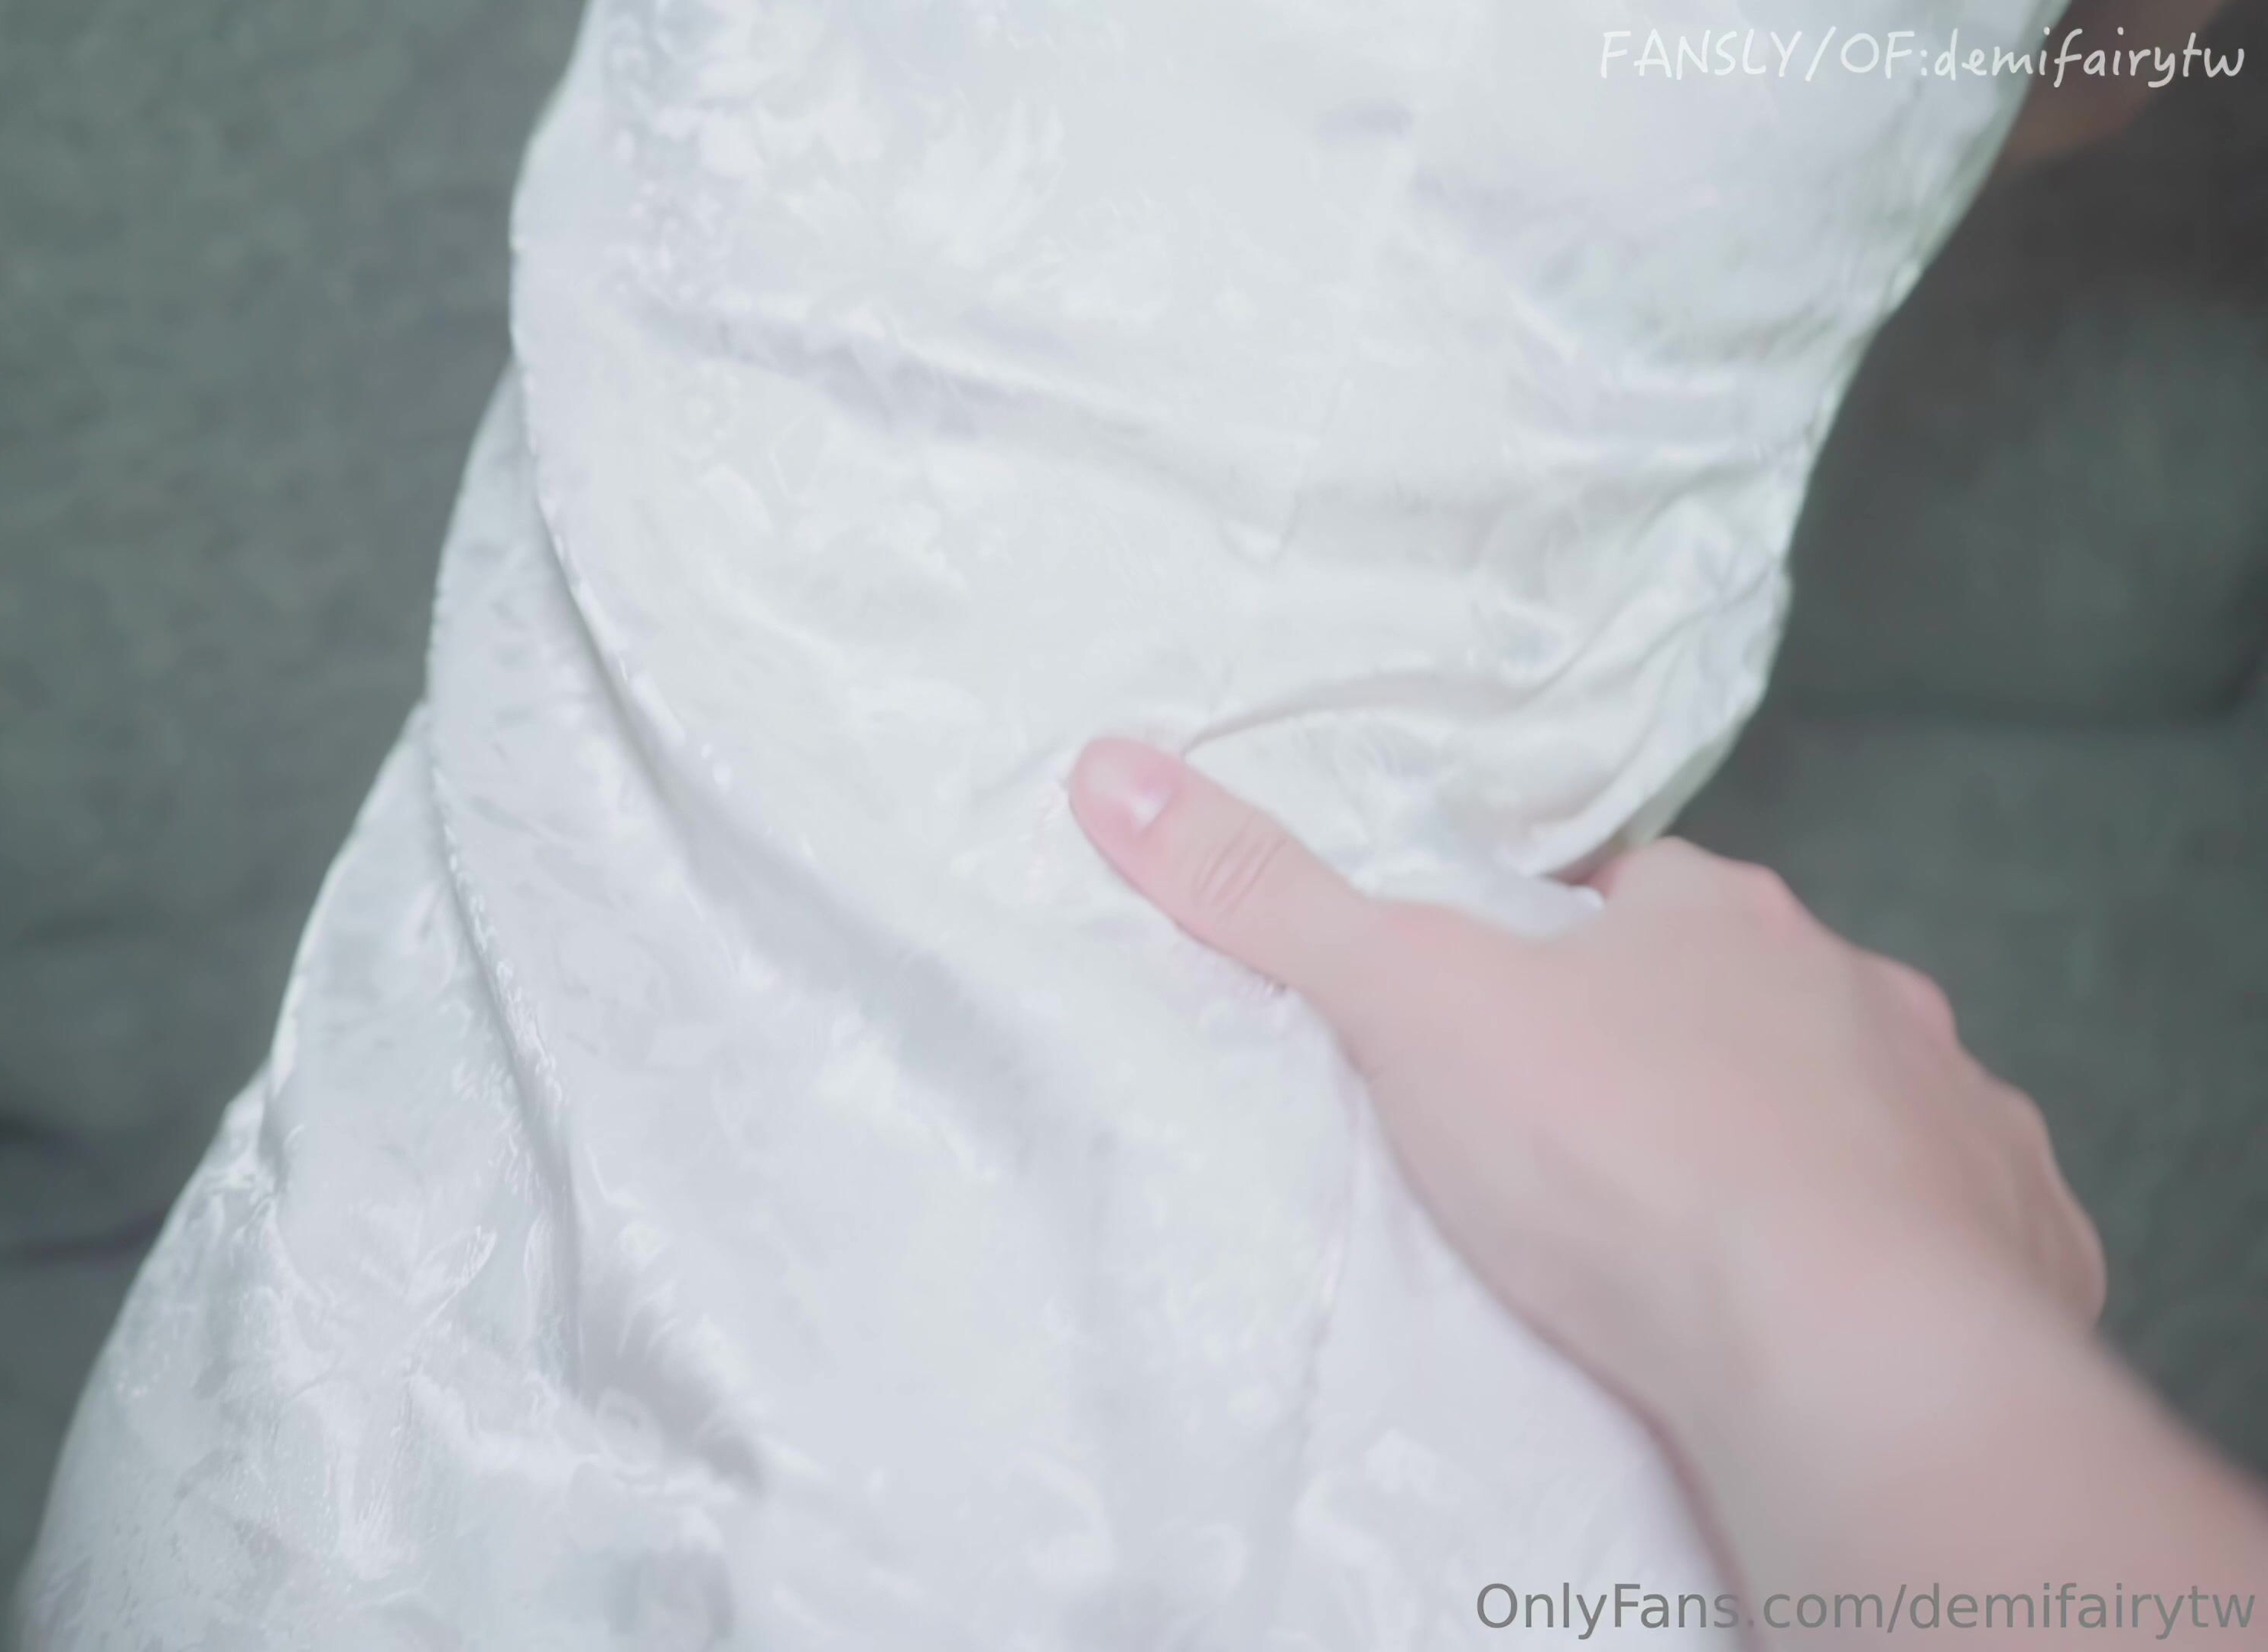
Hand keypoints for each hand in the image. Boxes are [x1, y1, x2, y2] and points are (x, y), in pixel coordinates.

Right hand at [1064, 737, 2105, 1444]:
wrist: (1840, 1349)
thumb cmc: (1617, 1156)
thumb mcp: (1405, 1008)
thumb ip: (1266, 899)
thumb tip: (1110, 770)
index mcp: (1720, 917)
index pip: (1635, 894)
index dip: (1570, 945)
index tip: (1512, 1016)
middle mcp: (1858, 991)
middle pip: (1754, 995)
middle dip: (1688, 1045)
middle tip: (1591, 1139)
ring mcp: (1953, 1113)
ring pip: (1864, 1104)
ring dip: (1800, 1143)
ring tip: (1703, 1236)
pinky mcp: (2019, 1240)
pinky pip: (1958, 1222)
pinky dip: (1900, 1247)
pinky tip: (1828, 1304)